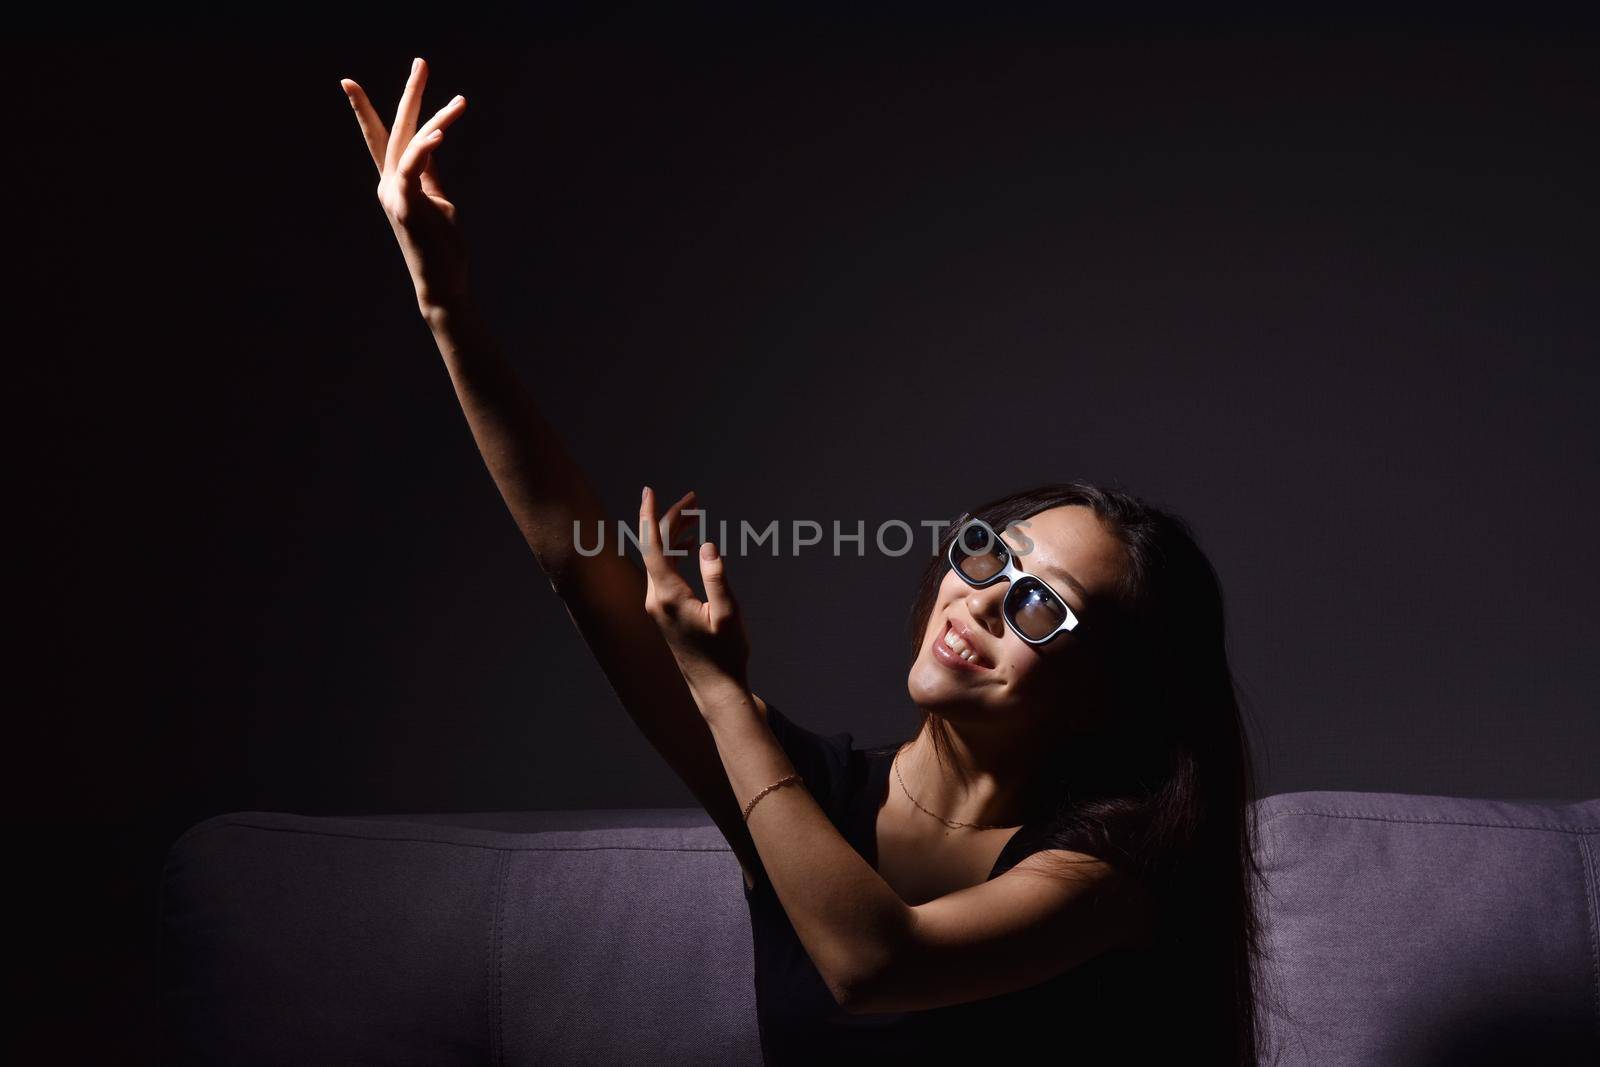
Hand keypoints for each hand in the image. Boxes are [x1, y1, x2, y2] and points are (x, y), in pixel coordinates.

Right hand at [341, 57, 470, 318]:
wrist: (443, 284)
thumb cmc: (443, 248)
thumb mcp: (438, 201)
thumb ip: (431, 173)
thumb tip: (430, 144)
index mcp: (396, 183)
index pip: (382, 139)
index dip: (366, 110)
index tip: (348, 81)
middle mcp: (389, 184)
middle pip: (394, 129)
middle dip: (409, 94)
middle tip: (421, 62)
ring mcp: (394, 194)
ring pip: (411, 143)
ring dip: (435, 118)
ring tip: (461, 101)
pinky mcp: (406, 205)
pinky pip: (413, 168)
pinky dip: (425, 148)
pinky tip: (440, 132)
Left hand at [638, 486, 752, 708]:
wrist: (714, 687)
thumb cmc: (725, 654)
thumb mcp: (729, 614)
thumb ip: (717, 578)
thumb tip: (709, 545)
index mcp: (668, 596)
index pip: (653, 546)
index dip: (652, 516)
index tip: (650, 491)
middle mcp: (656, 598)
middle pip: (656, 547)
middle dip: (672, 519)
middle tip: (694, 498)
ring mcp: (657, 605)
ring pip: (660, 559)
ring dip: (675, 535)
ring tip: (695, 514)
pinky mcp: (663, 611)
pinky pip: (664, 571)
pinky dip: (675, 553)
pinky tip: (690, 544)